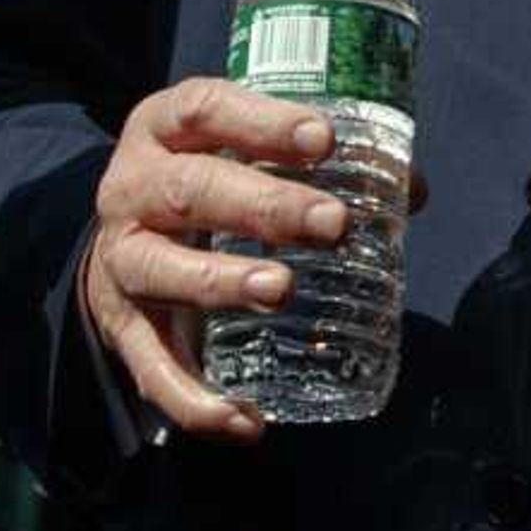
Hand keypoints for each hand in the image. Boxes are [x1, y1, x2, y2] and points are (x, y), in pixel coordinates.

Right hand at [77, 78, 349, 442]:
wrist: (120, 239)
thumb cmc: (207, 183)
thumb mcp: (243, 155)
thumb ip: (318, 166)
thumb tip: (411, 192)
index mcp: (164, 130)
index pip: (206, 110)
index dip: (263, 122)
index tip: (324, 140)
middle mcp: (131, 189)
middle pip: (191, 190)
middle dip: (263, 206)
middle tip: (332, 224)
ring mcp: (121, 259)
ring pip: (160, 270)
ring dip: (222, 283)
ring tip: (281, 291)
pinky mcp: (121, 327)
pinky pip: (151, 368)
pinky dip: (195, 400)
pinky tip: (245, 421)